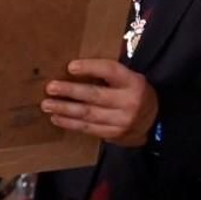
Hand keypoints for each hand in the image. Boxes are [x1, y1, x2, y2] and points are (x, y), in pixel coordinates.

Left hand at [42, 59, 157, 147]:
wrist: (153, 121)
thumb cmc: (134, 93)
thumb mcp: (130, 78)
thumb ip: (110, 73)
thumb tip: (77, 65)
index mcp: (133, 82)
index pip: (110, 71)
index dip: (90, 68)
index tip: (71, 66)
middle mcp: (128, 101)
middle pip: (95, 95)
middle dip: (70, 91)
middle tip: (51, 88)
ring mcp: (121, 121)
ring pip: (88, 114)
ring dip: (65, 109)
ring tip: (47, 104)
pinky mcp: (113, 134)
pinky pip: (88, 129)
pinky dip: (70, 124)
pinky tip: (57, 118)